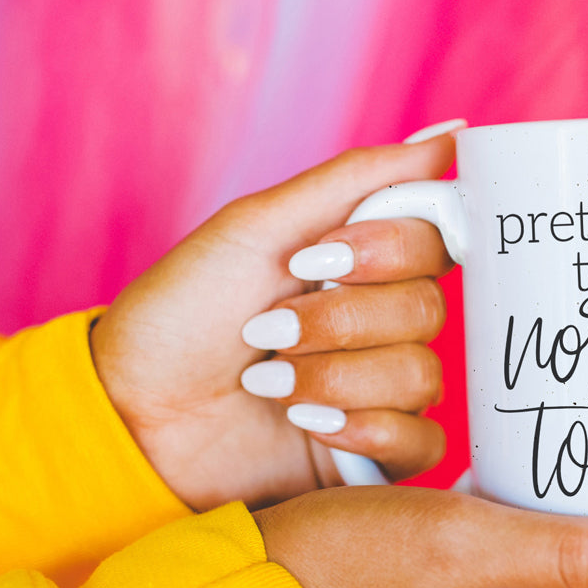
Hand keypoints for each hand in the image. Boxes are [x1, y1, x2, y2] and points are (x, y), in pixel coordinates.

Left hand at [90, 136, 456, 510]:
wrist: (133, 412)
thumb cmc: (182, 314)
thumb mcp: (258, 228)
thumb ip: (359, 180)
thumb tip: (453, 134)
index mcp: (360, 261)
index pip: (436, 240)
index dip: (391, 251)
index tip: (319, 257)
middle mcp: (379, 322)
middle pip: (428, 310)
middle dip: (342, 321)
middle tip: (269, 331)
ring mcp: (379, 389)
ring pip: (422, 377)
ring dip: (337, 378)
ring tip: (268, 384)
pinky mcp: (374, 454)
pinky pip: (423, 442)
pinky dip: (368, 431)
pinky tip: (310, 425)